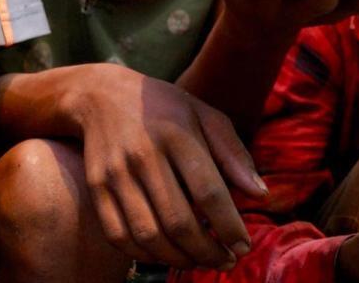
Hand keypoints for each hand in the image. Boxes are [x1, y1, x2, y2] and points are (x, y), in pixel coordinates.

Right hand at [68, 63, 267, 270]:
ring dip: (179, 259)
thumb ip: (234, 154)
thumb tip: (261, 195)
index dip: (229, 226)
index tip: (243, 246)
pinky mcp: (97, 188)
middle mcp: (143, 154)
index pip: (209, 192)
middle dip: (208, 252)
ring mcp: (116, 173)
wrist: (101, 95)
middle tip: (226, 262)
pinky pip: (119, 235)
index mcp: (177, 134)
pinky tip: (166, 255)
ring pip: (148, 234)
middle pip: (178, 221)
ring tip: (200, 262)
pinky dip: (144, 255)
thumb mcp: (205, 115)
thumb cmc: (166, 108)